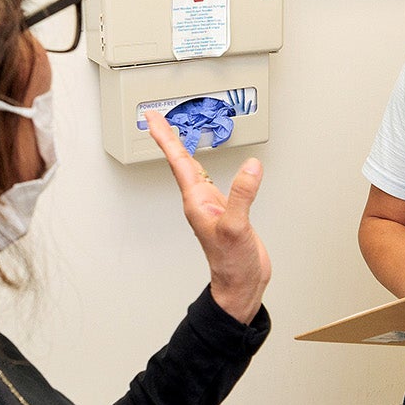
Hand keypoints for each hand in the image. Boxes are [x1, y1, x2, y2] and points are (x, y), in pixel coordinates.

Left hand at [147, 112, 268, 321]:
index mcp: (197, 201)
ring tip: (174, 133)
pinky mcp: (226, 211)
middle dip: (169, 138)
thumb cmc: (232, 264)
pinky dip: (205, 165)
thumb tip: (250, 167)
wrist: (241, 285)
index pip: (178, 161)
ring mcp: (212, 206)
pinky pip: (212, 180)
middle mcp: (201, 201)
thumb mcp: (237, 227)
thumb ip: (243, 195)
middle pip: (181, 161)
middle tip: (156, 119)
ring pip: (194, 170)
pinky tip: (206, 162)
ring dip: (183, 150)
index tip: (153, 118)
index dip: (165, 137)